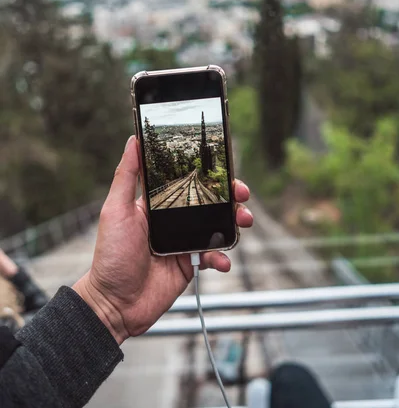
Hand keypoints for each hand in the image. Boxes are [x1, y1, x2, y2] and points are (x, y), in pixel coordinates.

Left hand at [74, 136, 251, 343]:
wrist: (114, 303)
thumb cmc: (111, 255)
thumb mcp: (116, 210)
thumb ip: (126, 175)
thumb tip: (133, 140)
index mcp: (158, 204)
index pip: (188, 181)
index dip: (209, 175)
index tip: (226, 169)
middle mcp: (173, 220)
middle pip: (209, 202)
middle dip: (231, 197)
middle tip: (242, 196)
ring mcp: (184, 242)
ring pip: (217, 227)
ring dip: (234, 223)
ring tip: (243, 223)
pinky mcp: (190, 264)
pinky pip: (213, 256)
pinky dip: (222, 258)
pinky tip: (222, 261)